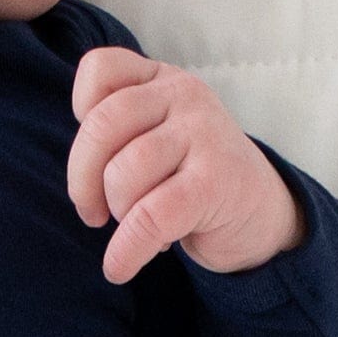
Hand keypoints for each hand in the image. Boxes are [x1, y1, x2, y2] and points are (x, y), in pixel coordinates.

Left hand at [67, 47, 306, 282]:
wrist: (259, 213)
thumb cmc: (190, 177)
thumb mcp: (155, 137)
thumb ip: (115, 133)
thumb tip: (78, 177)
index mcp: (161, 80)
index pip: (100, 70)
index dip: (81, 114)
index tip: (97, 154)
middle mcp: (183, 96)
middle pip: (101, 125)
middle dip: (81, 180)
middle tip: (93, 212)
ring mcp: (204, 134)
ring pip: (123, 172)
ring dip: (117, 212)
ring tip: (135, 224)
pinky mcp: (215, 182)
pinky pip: (150, 217)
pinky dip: (126, 250)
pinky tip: (120, 266)